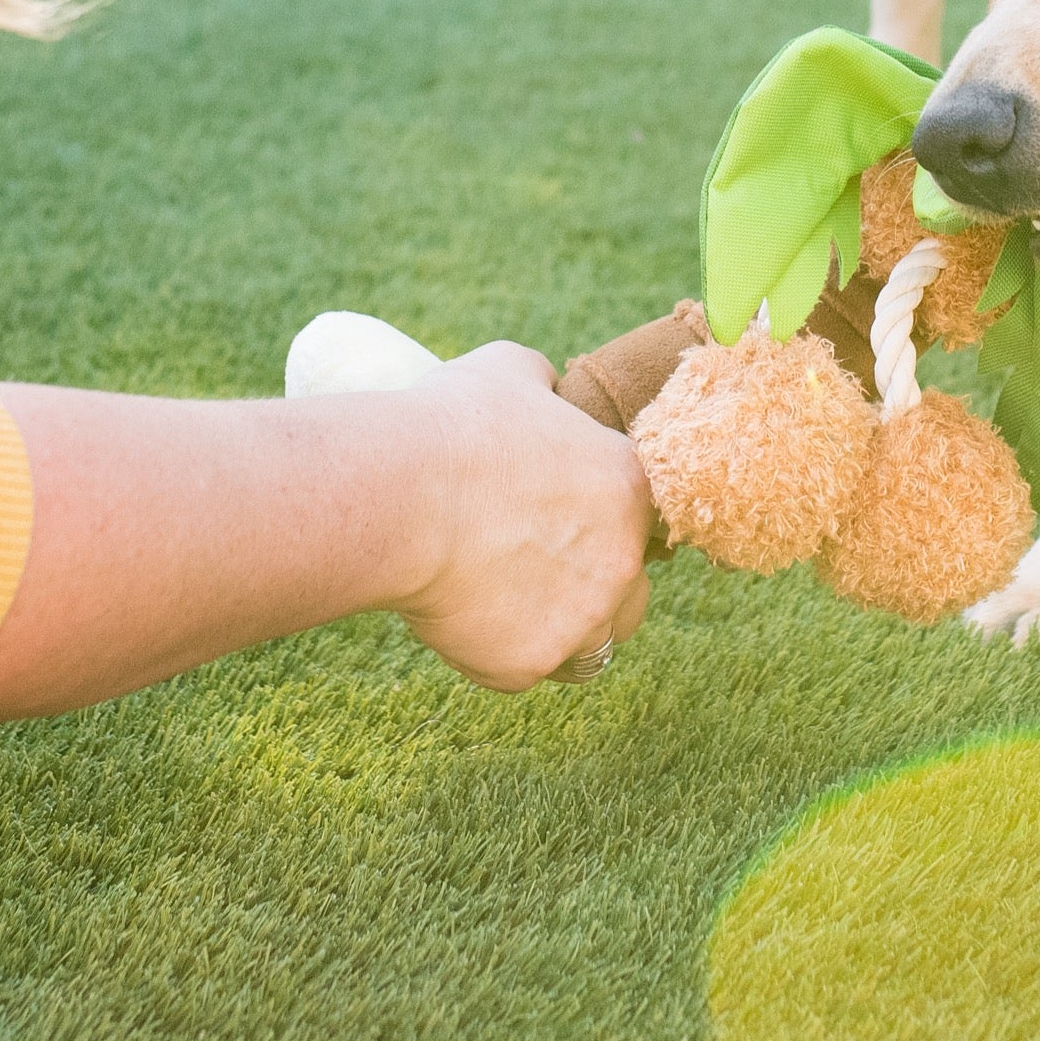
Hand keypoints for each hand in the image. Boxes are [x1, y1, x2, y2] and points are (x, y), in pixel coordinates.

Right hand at [385, 341, 654, 692]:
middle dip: (592, 589)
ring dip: (552, 629)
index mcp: (628, 486)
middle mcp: (623, 560)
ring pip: (585, 644)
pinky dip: (492, 651)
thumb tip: (545, 386)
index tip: (558, 524)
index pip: (639, 521)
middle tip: (528, 570)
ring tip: (494, 601)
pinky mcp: (532, 664)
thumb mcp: (507, 370)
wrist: (400, 496)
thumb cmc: (451, 427)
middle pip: (628, 594)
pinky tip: (455, 615)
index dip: (601, 525)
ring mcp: (582, 619)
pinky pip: (521, 669)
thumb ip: (543, 383)